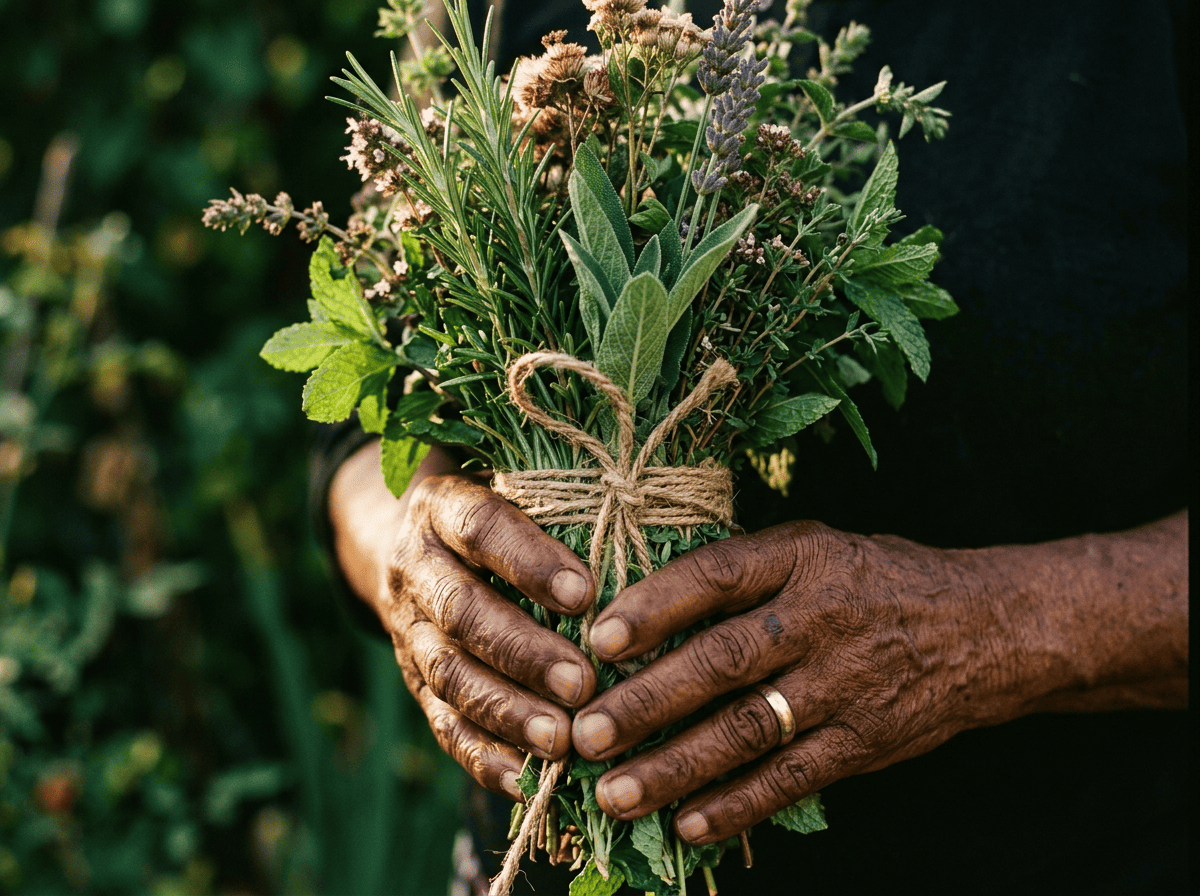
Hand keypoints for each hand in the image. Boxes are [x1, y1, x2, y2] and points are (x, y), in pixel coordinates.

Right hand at [329, 443, 597, 800]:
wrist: (408, 544)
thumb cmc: (500, 517)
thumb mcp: (514, 492)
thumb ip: (561, 512)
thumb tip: (644, 547)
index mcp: (441, 509)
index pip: (480, 529)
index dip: (529, 563)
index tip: (585, 595)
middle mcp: (416, 568)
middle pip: (462, 612)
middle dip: (524, 652)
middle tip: (583, 682)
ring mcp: (409, 629)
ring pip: (449, 675)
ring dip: (507, 711)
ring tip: (562, 740)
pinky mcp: (415, 683)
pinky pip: (443, 724)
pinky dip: (483, 757)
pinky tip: (527, 779)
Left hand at [570, 515, 1187, 844]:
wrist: (993, 628)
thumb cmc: (881, 581)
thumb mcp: (819, 549)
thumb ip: (746, 571)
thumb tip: (642, 603)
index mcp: (805, 559)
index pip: (720, 576)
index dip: (657, 605)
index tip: (599, 637)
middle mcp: (822, 618)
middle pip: (724, 661)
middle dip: (649, 701)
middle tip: (586, 733)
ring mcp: (847, 685)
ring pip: (750, 730)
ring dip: (678, 767)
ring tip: (616, 794)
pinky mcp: (867, 742)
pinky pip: (795, 779)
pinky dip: (741, 805)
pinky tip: (690, 825)